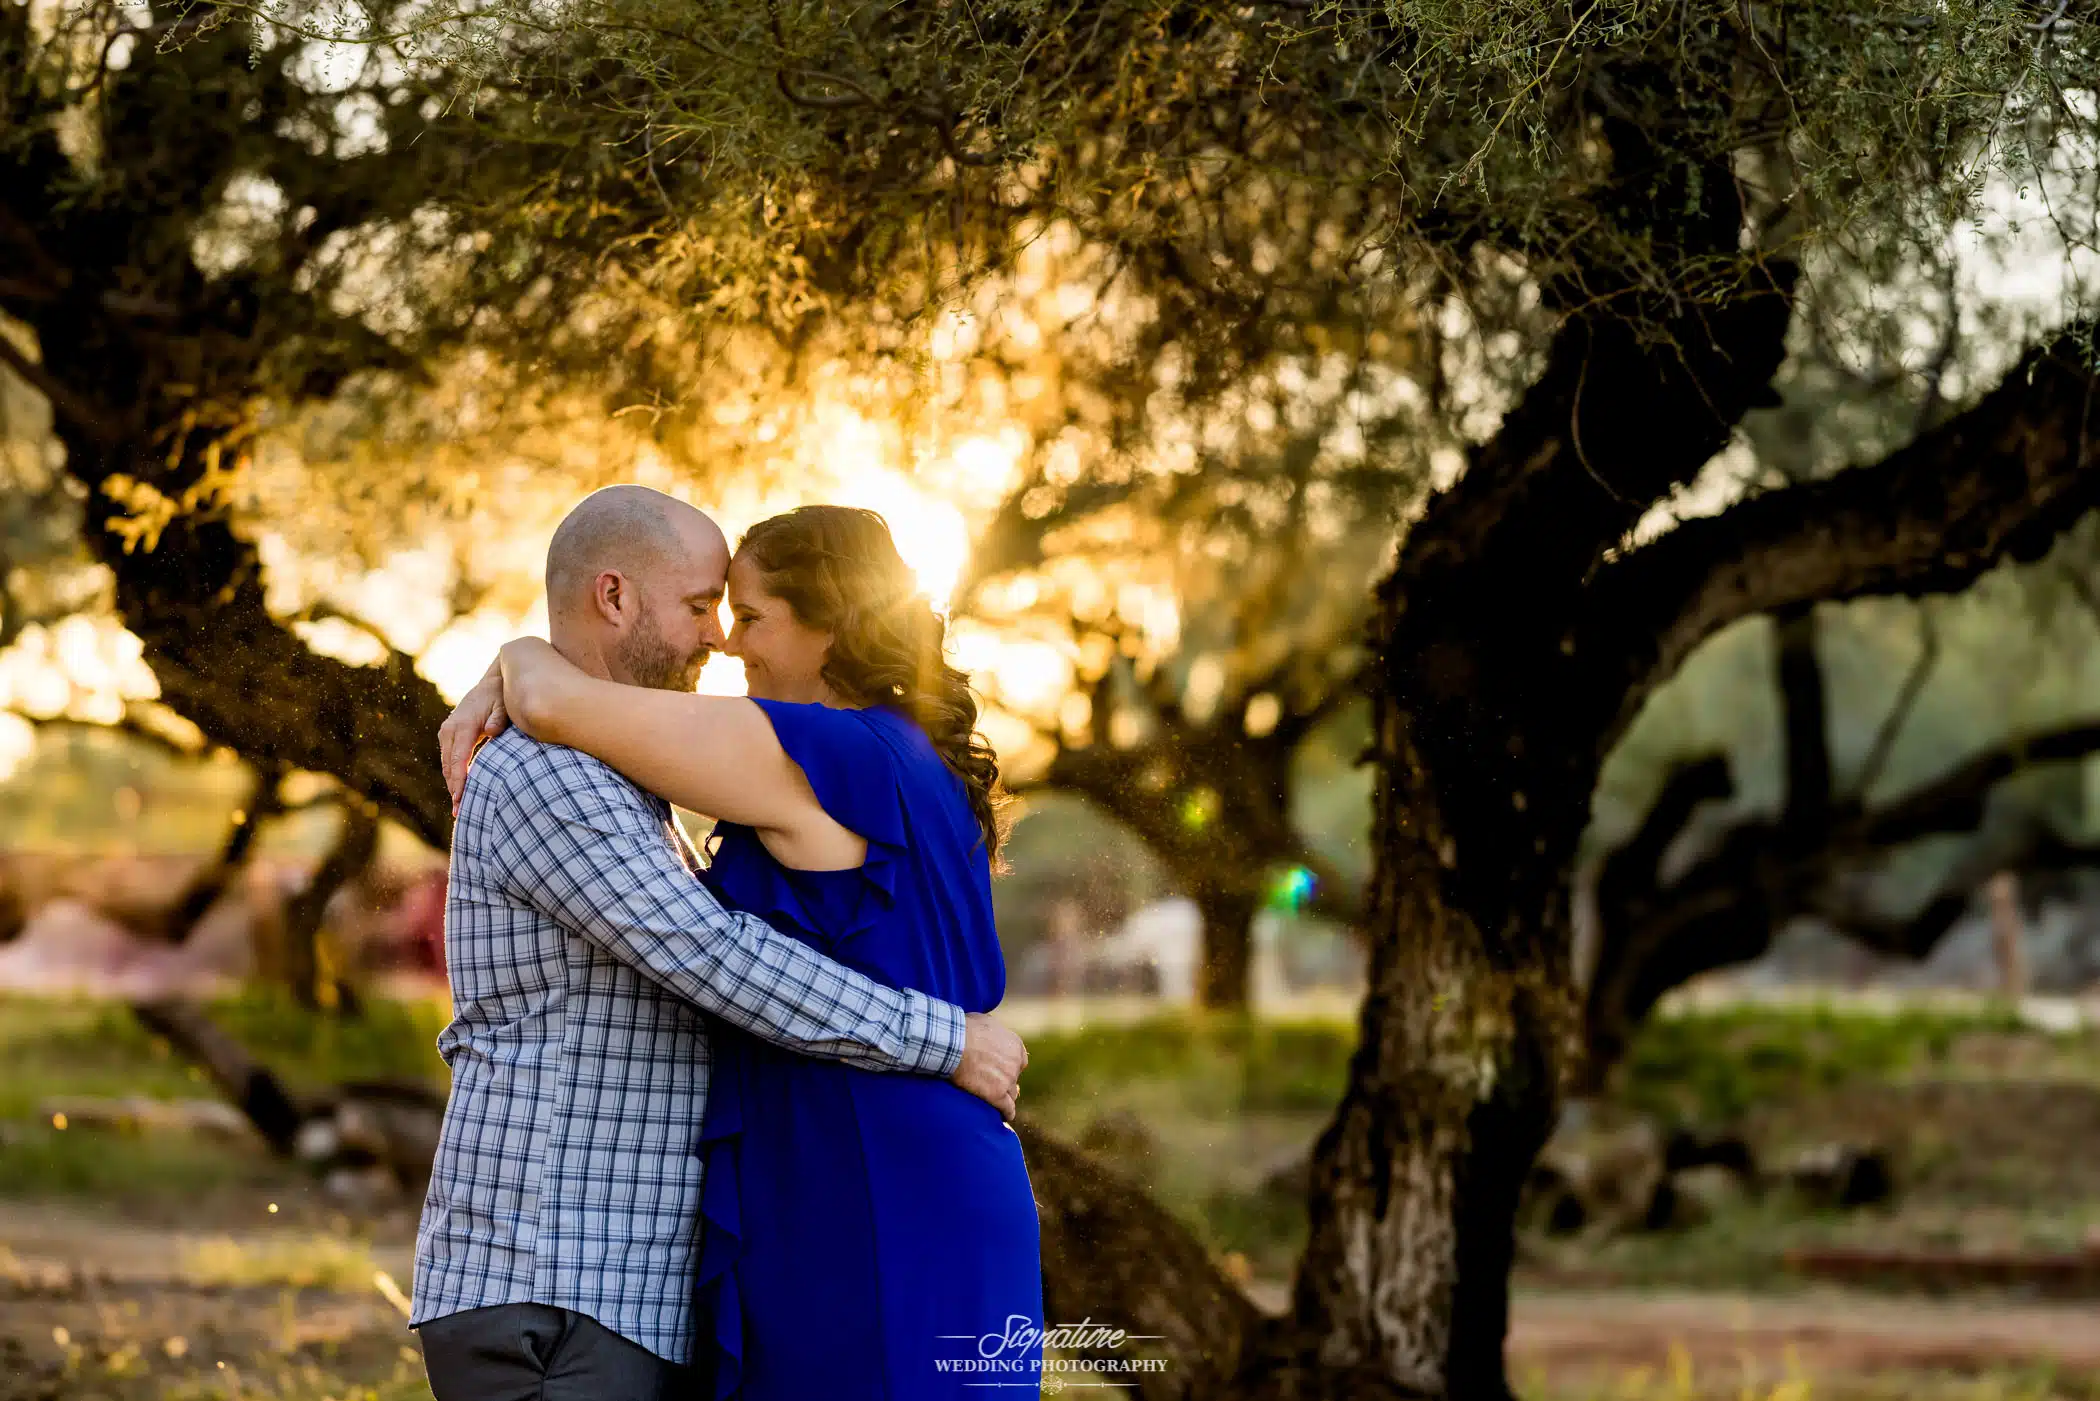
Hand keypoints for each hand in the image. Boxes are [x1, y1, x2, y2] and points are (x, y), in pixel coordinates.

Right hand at [438, 658, 508, 810]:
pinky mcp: (450, 734)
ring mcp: (447, 731)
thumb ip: (500, 719)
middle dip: (454, 789)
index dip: (459, 781)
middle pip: (449, 766)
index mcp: (463, 725)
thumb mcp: (504, 705)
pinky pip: (449, 759)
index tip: (460, 800)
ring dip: (452, 784)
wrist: (494, 682)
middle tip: (460, 813)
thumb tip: (493, 732)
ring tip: (459, 808)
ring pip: (447, 764)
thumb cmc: (502, 696)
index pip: (458, 759)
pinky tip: (460, 790)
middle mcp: (450, 729)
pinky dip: (453, 774)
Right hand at [953, 1013, 1026, 1120]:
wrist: (954, 1043)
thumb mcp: (984, 1022)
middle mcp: (1015, 1063)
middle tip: (994, 1085)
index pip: (1019, 1060)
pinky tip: (1003, 1117)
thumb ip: (993, 1031)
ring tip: (999, 1103)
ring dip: (1005, 1098)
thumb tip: (989, 1030)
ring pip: (1012, 1094)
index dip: (1010, 1066)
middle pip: (1014, 1077)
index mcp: (1015, 1045)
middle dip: (1006, 1081)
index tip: (1001, 1069)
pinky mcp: (997, 1095)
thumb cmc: (963, 1029)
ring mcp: (1008, 1080)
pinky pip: (1007, 1108)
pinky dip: (1006, 1113)